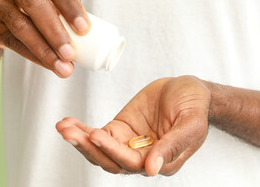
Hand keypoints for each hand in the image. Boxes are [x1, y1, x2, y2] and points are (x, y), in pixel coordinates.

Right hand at [0, 0, 88, 77]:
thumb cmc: (36, 4)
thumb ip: (70, 6)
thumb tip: (91, 34)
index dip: (71, 6)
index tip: (84, 29)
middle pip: (36, 3)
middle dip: (57, 31)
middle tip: (71, 53)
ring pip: (22, 26)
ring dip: (45, 49)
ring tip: (63, 67)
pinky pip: (13, 41)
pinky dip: (34, 55)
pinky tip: (49, 65)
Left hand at [56, 76, 211, 175]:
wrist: (189, 89)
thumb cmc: (195, 106)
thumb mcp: (190, 123)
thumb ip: (172, 146)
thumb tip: (152, 170)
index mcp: (162, 161)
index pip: (132, 163)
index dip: (113, 151)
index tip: (97, 135)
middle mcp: (143, 158)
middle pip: (110, 160)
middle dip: (88, 148)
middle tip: (70, 133)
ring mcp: (130, 144)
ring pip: (100, 150)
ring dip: (81, 140)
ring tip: (64, 127)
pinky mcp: (120, 130)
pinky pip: (98, 134)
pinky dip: (82, 131)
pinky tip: (68, 124)